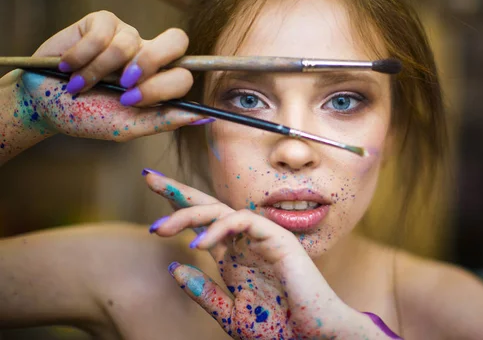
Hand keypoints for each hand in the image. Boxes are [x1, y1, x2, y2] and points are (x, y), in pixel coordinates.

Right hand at [17, 10, 207, 141]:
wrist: (43, 104)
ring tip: (80, 83)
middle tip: (123, 83)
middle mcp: (148, 55)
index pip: (184, 73)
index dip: (162, 85)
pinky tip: (68, 65)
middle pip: (177, 40)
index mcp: (159, 82)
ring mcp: (127, 36)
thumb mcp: (126, 126)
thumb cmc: (87, 117)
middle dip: (150, 63)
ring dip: (98, 71)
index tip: (131, 100)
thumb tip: (204, 117)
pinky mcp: (101, 22)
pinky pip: (101, 33)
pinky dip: (80, 55)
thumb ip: (164, 121)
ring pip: (128, 44)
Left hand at [144, 172, 375, 339]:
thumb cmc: (278, 329)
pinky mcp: (277, 238)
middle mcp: (245, 242)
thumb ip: (204, 292)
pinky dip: (220, 229)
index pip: (202, 223)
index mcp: (234, 256)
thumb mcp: (230, 313)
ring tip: (160, 228)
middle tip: (149, 180)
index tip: (151, 190)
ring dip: (188, 214)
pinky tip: (199, 244)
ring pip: (221, 210)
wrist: (312, 338)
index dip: (177, 207)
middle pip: (208, 207)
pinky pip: (244, 221)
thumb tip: (175, 267)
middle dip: (178, 192)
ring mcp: (261, 238)